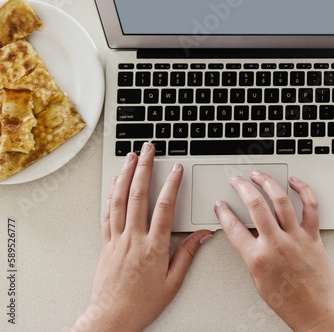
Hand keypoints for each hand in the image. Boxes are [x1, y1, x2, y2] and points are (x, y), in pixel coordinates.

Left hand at [72, 142, 211, 331]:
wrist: (112, 318)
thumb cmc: (142, 303)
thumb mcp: (172, 283)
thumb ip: (187, 255)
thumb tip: (202, 235)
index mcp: (153, 246)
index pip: (164, 207)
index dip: (171, 184)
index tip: (176, 169)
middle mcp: (133, 237)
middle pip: (138, 194)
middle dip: (145, 168)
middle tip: (149, 150)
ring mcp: (117, 237)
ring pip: (120, 199)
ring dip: (125, 174)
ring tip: (131, 157)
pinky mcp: (105, 241)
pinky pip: (107, 212)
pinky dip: (111, 193)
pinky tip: (115, 182)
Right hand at [215, 172, 333, 331]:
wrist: (316, 313)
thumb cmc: (288, 301)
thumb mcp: (257, 279)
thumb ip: (250, 253)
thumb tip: (245, 235)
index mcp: (258, 258)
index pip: (233, 227)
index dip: (223, 212)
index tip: (220, 205)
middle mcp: (276, 244)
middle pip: (255, 205)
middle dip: (241, 187)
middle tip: (236, 180)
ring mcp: (296, 238)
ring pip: (280, 200)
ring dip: (267, 182)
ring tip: (258, 175)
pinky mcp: (312, 236)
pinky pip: (310, 206)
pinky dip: (303, 190)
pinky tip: (294, 182)